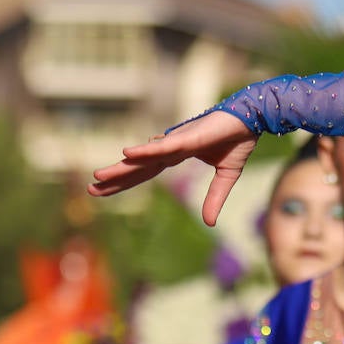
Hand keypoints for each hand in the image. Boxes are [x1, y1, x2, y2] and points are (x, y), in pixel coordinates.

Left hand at [88, 111, 257, 225]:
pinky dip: (144, 149)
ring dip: (120, 167)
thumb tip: (208, 223)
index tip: (104, 190)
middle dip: (115, 178)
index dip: (125, 181)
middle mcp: (171, 147)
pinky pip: (162, 145)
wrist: (253, 121)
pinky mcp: (187, 136)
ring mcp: (177, 140)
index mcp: (178, 155)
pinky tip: (127, 153)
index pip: (146, 172)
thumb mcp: (226, 177)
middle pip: (138, 167)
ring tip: (97, 177)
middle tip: (91, 188)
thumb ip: (214, 198)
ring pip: (143, 158)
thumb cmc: (238, 140)